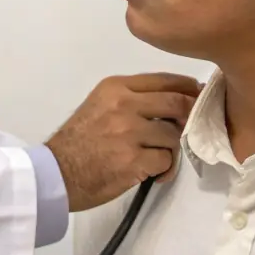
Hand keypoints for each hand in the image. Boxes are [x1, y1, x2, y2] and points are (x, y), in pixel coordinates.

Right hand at [46, 74, 200, 211]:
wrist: (57, 172)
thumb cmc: (78, 140)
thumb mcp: (100, 105)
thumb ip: (132, 99)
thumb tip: (173, 100)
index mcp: (116, 87)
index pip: (164, 80)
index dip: (187, 88)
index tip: (197, 95)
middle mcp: (124, 105)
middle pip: (177, 103)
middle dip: (189, 116)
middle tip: (189, 128)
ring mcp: (130, 133)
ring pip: (174, 135)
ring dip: (171, 150)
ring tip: (157, 159)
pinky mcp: (134, 160)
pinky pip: (166, 161)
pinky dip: (164, 170)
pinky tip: (151, 174)